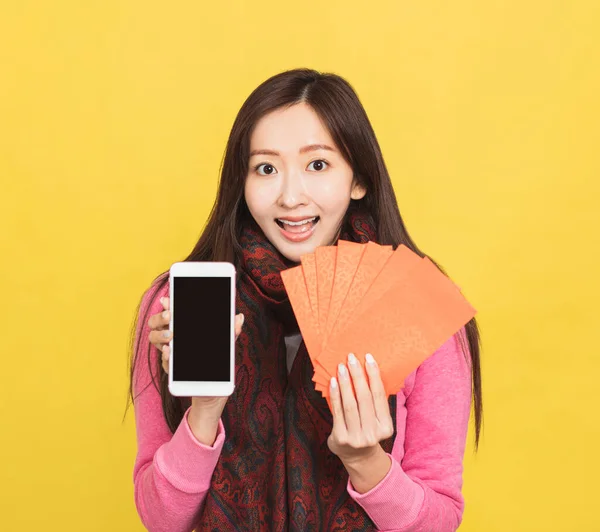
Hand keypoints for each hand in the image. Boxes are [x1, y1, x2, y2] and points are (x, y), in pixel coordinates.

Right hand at [147, 296, 244, 443]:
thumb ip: (231, 332)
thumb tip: (239, 316)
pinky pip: (165, 362)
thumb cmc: (218, 365)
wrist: (214, 393)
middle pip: (156, 323)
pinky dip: (166, 356)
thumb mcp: (226, 348)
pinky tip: (169, 352)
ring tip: (171, 335)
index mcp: (185, 329)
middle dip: (160, 317)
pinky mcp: (173, 371)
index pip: (171, 313)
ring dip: (160, 335)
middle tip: (170, 316)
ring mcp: (171, 355)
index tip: (168, 299)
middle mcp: (174, 339)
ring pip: (154, 339)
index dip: (167, 304)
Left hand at [327, 353, 393, 465]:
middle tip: (352, 358)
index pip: (380, 396)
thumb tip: (368, 370)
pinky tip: (334, 382)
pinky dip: (335, 395)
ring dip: (346, 383)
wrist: (358, 457)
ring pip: (350, 404)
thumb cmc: (367, 430)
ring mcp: (356, 437)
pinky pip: (337, 411)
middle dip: (358, 375)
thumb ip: (374, 401)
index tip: (369, 358)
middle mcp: (372, 434)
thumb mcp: (377, 420)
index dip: (374, 375)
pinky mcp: (341, 438)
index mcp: (386, 427)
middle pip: (364, 398)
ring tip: (342, 367)